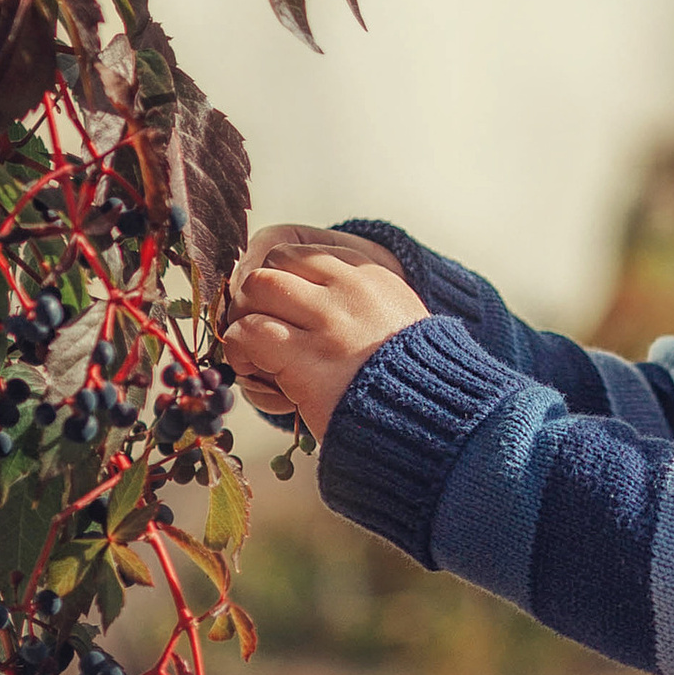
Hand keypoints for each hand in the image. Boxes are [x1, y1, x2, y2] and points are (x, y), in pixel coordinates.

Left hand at [226, 227, 427, 443]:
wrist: (434, 420)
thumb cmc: (410, 378)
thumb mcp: (394, 317)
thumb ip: (356, 299)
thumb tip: (302, 299)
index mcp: (370, 275)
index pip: (300, 253)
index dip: (280, 281)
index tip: (280, 311)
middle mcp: (349, 290)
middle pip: (274, 264)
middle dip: (257, 296)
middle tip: (259, 329)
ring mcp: (329, 322)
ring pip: (256, 289)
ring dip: (244, 319)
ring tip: (255, 352)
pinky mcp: (307, 359)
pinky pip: (248, 333)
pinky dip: (239, 350)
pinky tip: (254, 370)